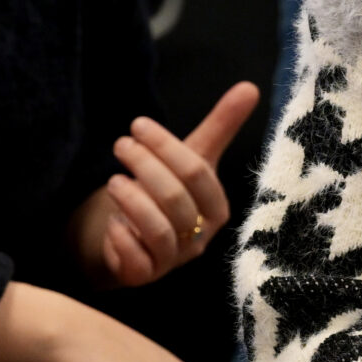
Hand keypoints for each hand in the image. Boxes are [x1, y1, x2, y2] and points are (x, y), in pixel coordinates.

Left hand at [74, 82, 260, 285]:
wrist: (128, 237)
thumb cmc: (163, 193)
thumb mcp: (190, 159)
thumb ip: (220, 127)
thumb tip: (250, 86)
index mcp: (216, 208)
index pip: (197, 173)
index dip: (166, 146)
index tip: (137, 125)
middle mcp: (200, 237)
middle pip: (176, 199)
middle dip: (145, 167)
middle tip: (120, 145)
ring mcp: (173, 260)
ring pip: (158, 230)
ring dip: (132, 201)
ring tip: (113, 180)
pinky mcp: (144, 276)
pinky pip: (137, 263)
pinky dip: (122, 239)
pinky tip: (112, 221)